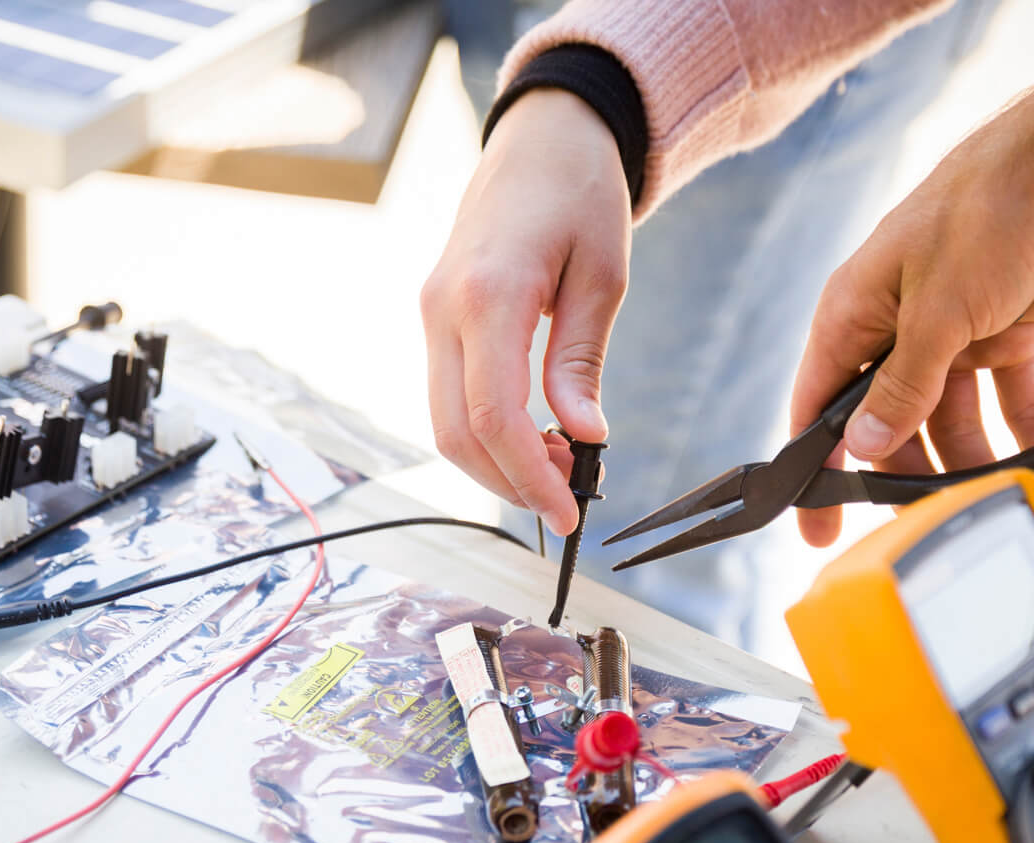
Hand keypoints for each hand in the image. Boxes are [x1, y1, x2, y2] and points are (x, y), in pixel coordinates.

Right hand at [420, 90, 631, 534]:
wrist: (542, 137)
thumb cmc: (580, 194)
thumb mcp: (602, 276)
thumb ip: (581, 361)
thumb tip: (582, 436)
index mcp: (487, 295)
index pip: (493, 416)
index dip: (528, 478)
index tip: (568, 514)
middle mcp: (443, 308)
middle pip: (455, 433)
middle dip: (508, 483)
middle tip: (566, 498)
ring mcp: (431, 312)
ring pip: (443, 421)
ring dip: (494, 461)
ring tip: (557, 464)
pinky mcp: (436, 316)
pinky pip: (447, 393)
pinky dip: (485, 429)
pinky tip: (533, 431)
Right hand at [788, 99, 1033, 545]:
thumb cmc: (984, 215)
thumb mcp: (939, 312)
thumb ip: (902, 384)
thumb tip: (862, 446)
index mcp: (854, 315)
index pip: (819, 408)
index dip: (817, 472)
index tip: (819, 530)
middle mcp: (895, 327)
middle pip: (890, 425)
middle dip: (913, 476)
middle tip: (935, 526)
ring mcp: (950, 331)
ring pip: (954, 419)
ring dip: (983, 464)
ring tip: (1011, 503)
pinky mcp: (1002, 331)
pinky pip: (1011, 398)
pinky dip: (1033, 434)